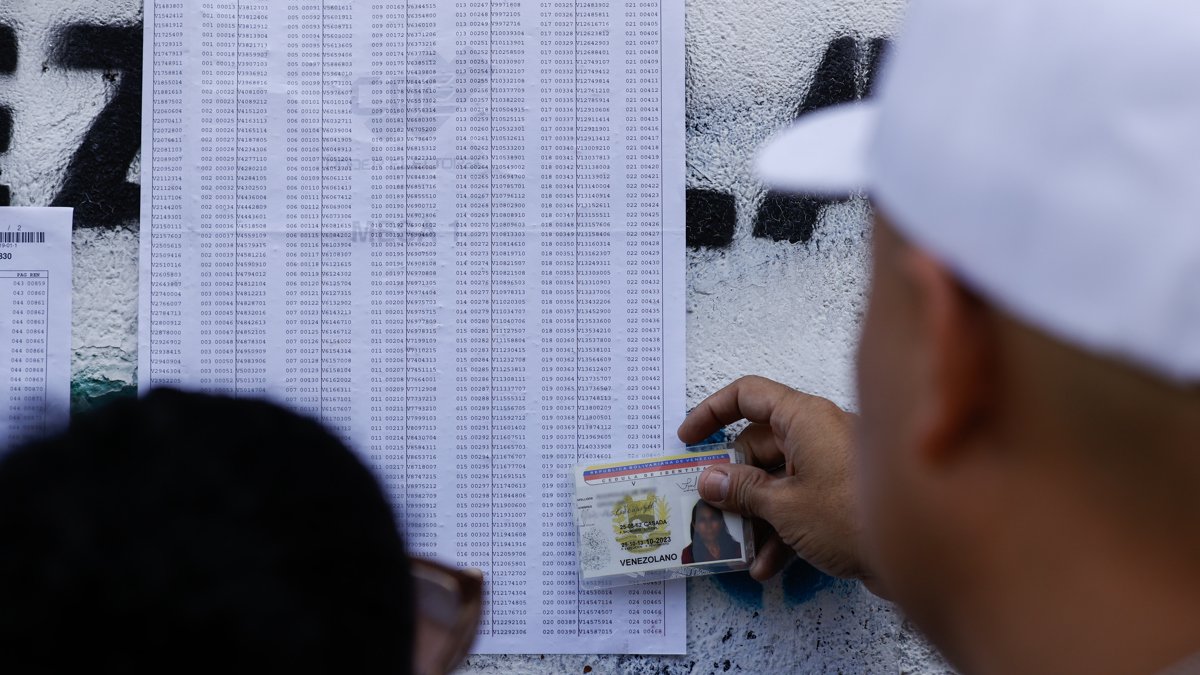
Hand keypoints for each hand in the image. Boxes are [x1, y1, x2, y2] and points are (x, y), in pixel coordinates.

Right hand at [678, 376, 878, 590]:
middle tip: (709, 509)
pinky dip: (781, 530)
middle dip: (732, 483)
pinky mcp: (843, 495)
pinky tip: (768, 565)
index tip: (688, 437)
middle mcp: (819, 433)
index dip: (712, 412)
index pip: (748, 395)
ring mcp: (832, 464)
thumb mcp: (784, 505)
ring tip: (736, 547)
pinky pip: (800, 503)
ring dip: (755, 515)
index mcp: (805, 418)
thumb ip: (742, 490)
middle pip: (758, 445)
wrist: (920, 554)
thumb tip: (709, 479)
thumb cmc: (853, 516)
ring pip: (777, 479)